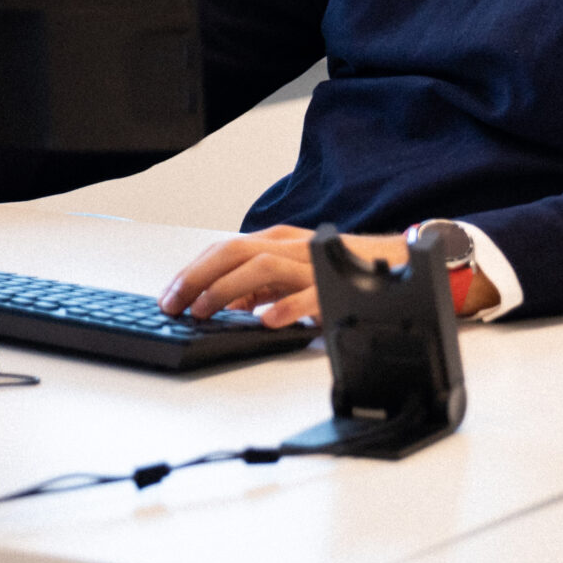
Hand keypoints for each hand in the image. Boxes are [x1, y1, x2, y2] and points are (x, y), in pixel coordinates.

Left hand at [160, 226, 413, 328]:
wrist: (393, 261)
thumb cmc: (340, 268)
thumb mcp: (291, 273)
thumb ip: (257, 287)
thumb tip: (221, 304)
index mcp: (277, 242)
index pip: (224, 250)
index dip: (191, 273)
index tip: (168, 298)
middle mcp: (290, 246)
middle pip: (235, 251)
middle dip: (198, 278)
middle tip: (175, 305)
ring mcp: (312, 262)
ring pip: (263, 265)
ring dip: (229, 288)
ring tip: (208, 311)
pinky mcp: (336, 281)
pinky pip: (309, 291)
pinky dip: (286, 305)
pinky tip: (268, 320)